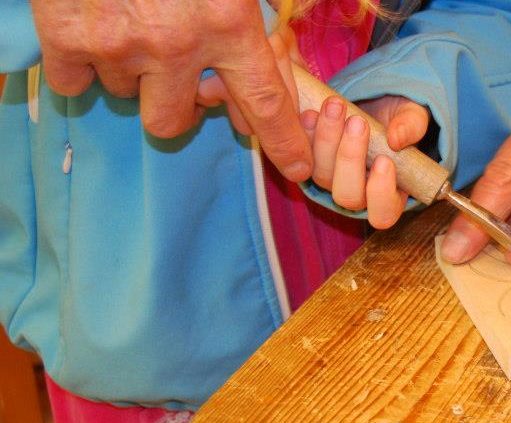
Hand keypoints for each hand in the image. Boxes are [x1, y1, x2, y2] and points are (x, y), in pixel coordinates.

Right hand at [31, 0, 313, 180]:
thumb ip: (249, 15)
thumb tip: (272, 52)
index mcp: (228, 22)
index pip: (266, 102)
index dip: (283, 143)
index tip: (296, 169)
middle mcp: (176, 45)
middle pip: (173, 122)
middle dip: (172, 106)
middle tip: (168, 72)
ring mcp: (118, 45)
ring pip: (124, 96)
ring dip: (128, 73)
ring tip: (128, 25)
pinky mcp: (65, 39)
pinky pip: (75, 84)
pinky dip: (80, 65)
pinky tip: (90, 28)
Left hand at [303, 94, 430, 228]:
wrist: (371, 103)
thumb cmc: (397, 117)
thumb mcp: (413, 116)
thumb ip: (411, 126)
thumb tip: (397, 139)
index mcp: (390, 194)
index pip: (384, 213)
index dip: (381, 193)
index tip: (384, 160)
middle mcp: (359, 194)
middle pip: (348, 197)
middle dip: (350, 158)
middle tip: (358, 122)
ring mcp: (332, 181)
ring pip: (322, 176)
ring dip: (327, 140)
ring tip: (335, 106)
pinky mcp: (310, 164)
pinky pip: (300, 158)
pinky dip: (306, 134)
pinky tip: (312, 113)